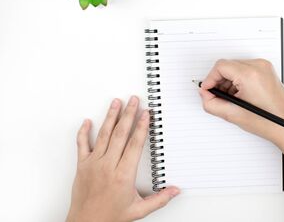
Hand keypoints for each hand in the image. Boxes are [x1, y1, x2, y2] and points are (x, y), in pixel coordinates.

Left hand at [67, 96, 178, 221]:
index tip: (145, 114)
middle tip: (133, 100)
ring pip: (104, 135)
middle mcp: (108, 166)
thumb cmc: (110, 217)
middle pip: (120, 134)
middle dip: (128, 114)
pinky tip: (87, 121)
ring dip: (111, 117)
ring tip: (116, 103)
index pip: (135, 144)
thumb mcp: (138, 210)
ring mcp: (93, 164)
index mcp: (123, 174)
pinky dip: (84, 132)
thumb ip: (159, 199)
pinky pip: (82, 145)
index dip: (141, 127)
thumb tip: (175, 191)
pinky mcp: (82, 166)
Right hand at [198, 59, 283, 144]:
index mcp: (250, 75)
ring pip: (235, 67)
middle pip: (228, 66)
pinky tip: (240, 96)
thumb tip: (205, 95)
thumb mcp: (233, 114)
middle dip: (219, 81)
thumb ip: (212, 103)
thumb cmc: (269, 122)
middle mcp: (258, 67)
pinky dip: (238, 80)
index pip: (220, 66)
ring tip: (231, 99)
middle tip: (217, 97)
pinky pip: (245, 70)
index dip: (210, 79)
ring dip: (228, 81)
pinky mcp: (267, 71)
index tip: (207, 89)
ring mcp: (264, 67)